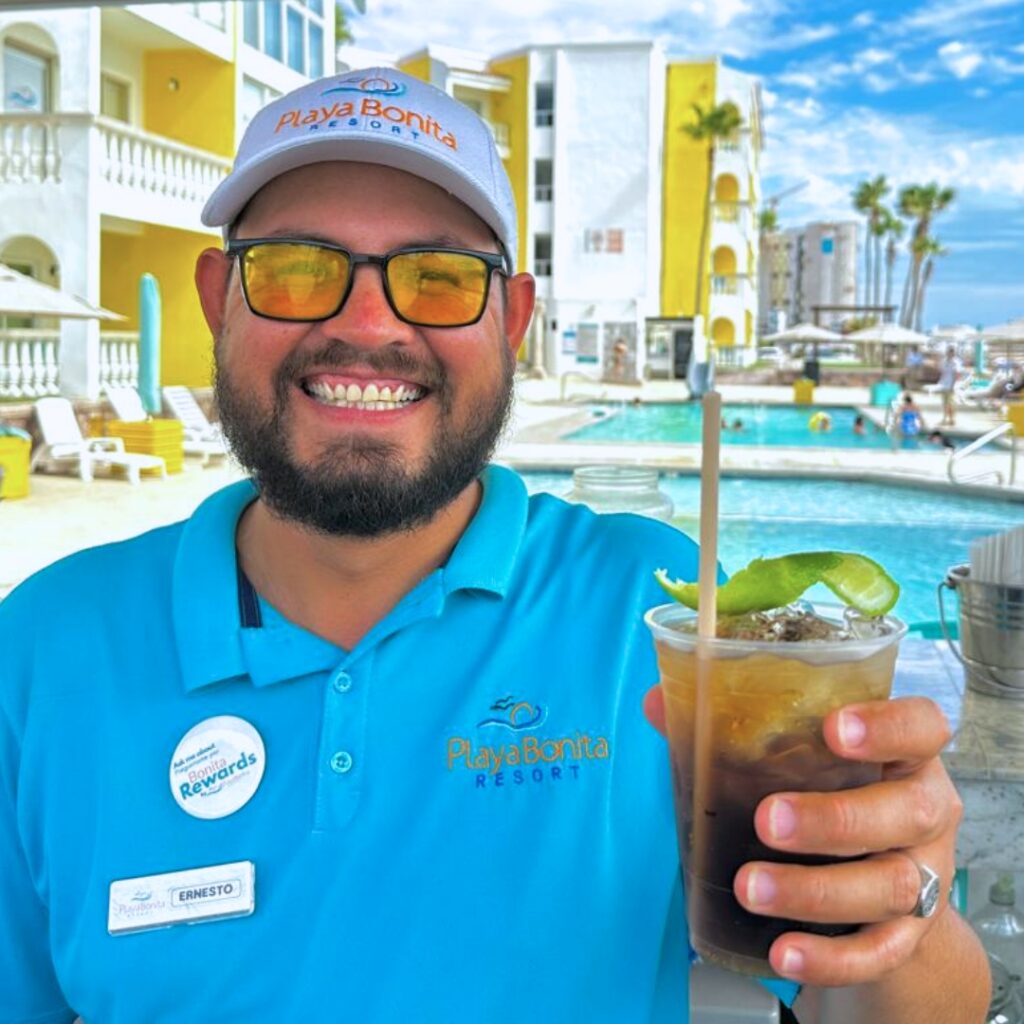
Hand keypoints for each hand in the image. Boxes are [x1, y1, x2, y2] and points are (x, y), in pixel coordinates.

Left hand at [643, 690, 961, 986]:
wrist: (880, 883)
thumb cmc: (829, 794)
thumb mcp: (799, 757)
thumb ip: (731, 726)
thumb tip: (658, 701)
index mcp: (904, 753)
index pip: (921, 726)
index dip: (888, 725)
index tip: (835, 728)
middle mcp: (925, 810)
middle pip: (906, 811)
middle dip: (834, 819)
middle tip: (767, 820)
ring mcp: (924, 875)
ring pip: (890, 885)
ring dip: (816, 890)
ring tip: (750, 887)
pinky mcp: (908, 934)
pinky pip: (878, 951)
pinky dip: (829, 956)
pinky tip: (782, 952)